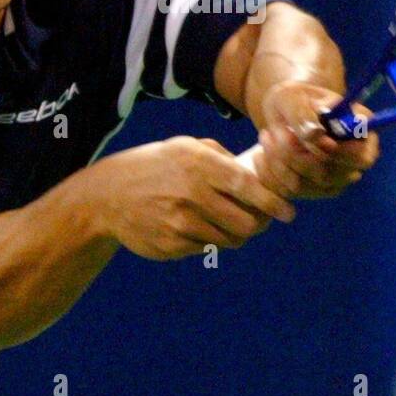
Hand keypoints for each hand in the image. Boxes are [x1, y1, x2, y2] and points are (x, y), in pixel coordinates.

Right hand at [89, 136, 296, 260]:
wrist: (107, 196)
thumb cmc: (154, 166)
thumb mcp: (184, 146)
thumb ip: (221, 157)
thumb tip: (256, 174)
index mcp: (198, 163)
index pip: (247, 186)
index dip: (273, 202)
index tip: (288, 213)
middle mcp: (192, 194)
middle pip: (246, 223)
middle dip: (258, 223)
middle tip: (258, 219)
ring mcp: (181, 223)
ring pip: (230, 239)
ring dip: (235, 233)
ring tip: (224, 220)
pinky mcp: (172, 245)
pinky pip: (207, 248)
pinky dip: (210, 240)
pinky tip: (195, 226)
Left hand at [254, 81, 379, 198]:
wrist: (285, 113)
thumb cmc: (293, 100)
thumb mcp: (292, 96)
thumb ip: (303, 113)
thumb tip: (315, 135)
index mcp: (361, 132)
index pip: (360, 155)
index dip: (336, 153)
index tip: (309, 138)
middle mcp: (354, 161)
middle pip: (328, 174)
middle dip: (293, 155)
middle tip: (269, 132)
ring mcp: (336, 179)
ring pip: (303, 184)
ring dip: (276, 161)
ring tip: (265, 136)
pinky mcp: (314, 191)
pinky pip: (287, 191)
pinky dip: (269, 173)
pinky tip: (261, 153)